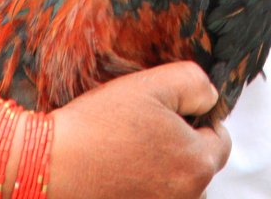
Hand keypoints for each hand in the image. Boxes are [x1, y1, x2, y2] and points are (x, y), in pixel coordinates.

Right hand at [47, 62, 230, 198]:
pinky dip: (145, 189)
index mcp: (198, 163)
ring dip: (166, 174)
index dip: (197, 121)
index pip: (221, 140)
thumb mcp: (152, 84)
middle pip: (201, 169)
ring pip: (180, 189)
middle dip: (183, 149)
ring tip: (130, 156)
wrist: (50, 165)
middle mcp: (187, 196)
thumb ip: (195, 84)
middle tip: (145, 134)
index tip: (167, 115)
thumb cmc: (99, 124)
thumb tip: (210, 100)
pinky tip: (120, 175)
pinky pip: (155, 198)